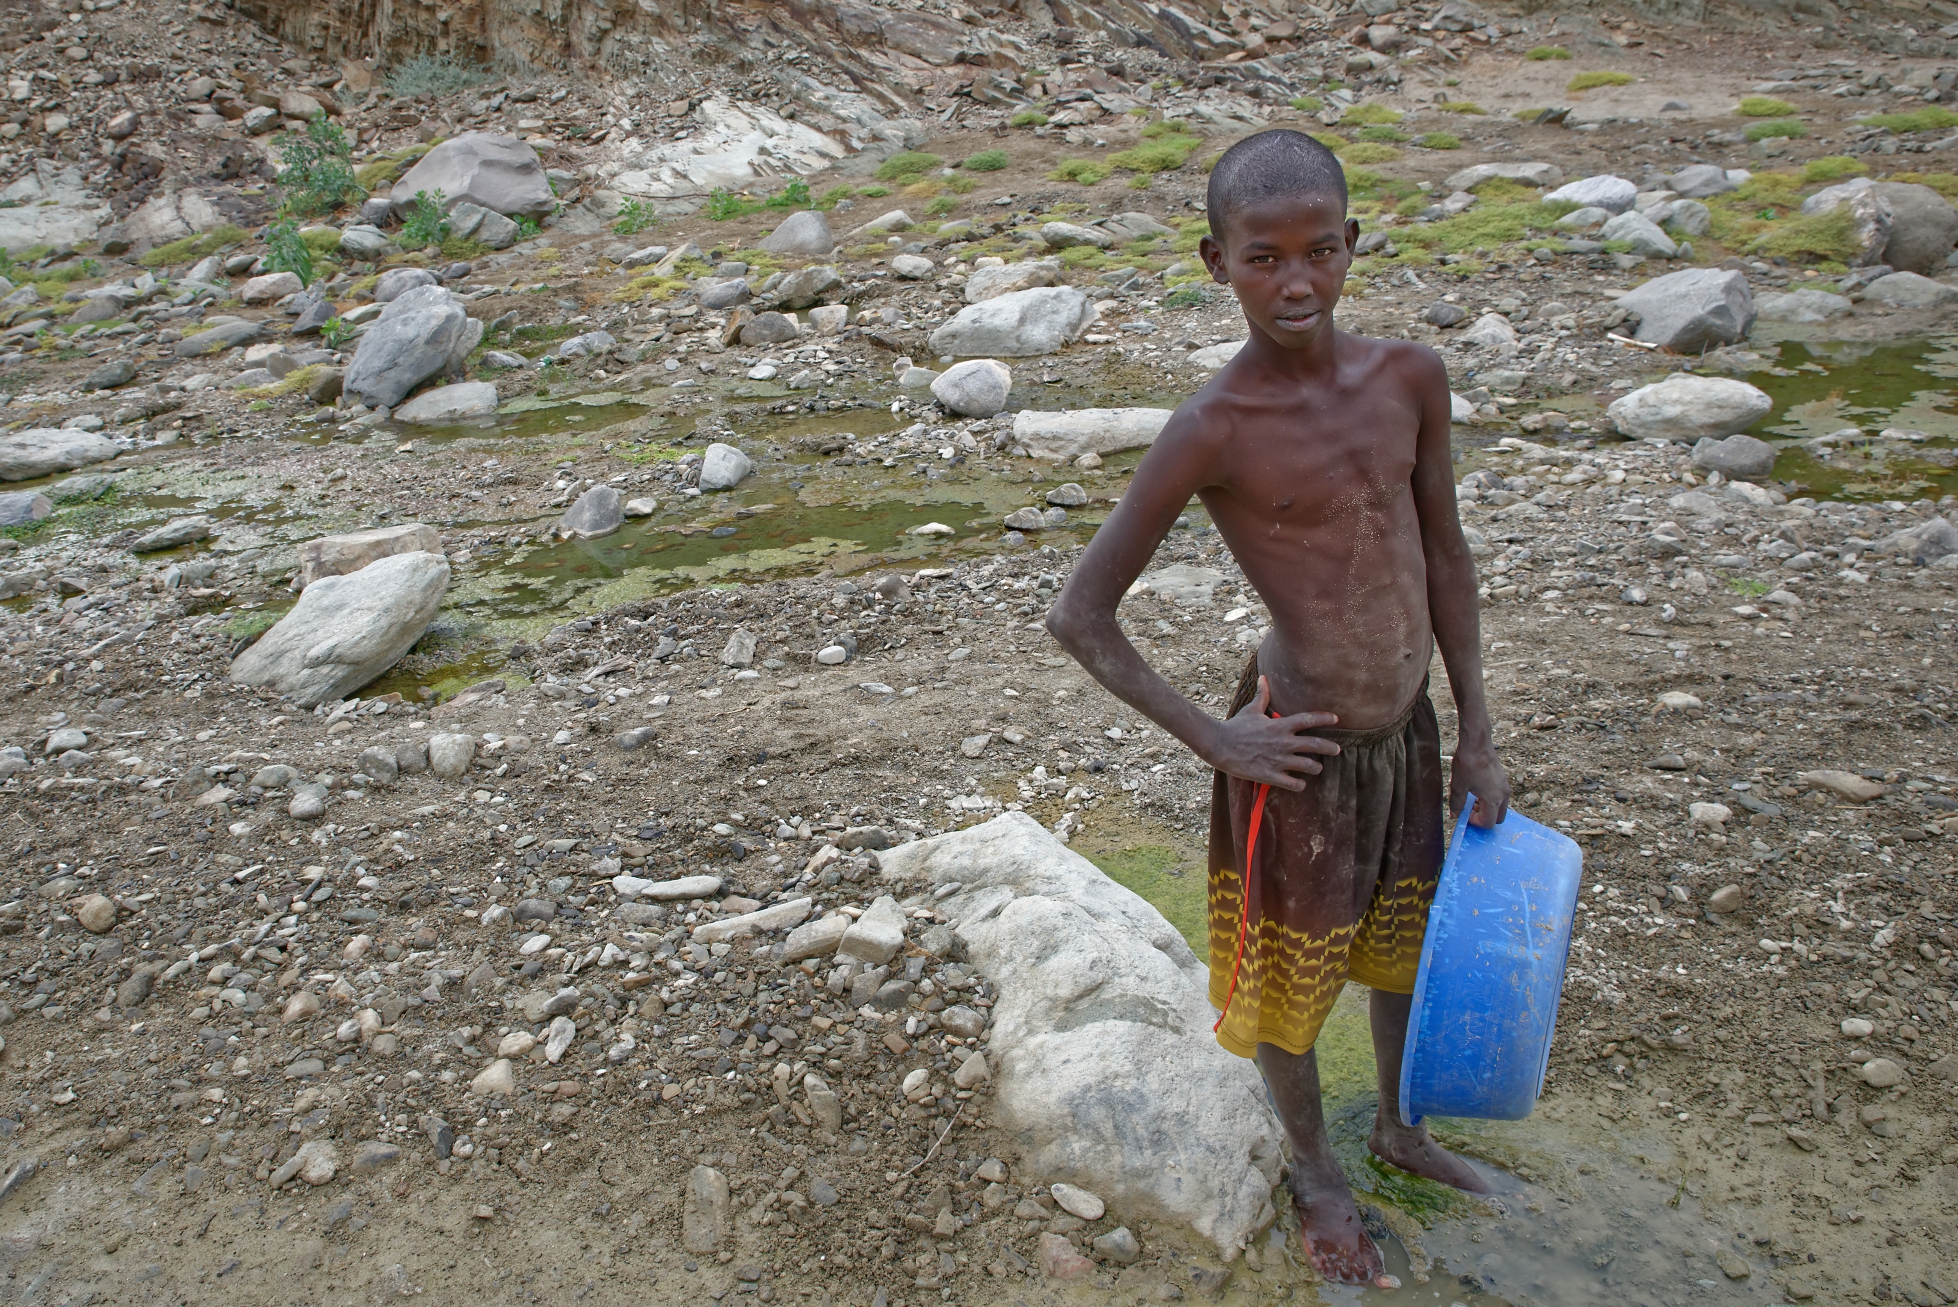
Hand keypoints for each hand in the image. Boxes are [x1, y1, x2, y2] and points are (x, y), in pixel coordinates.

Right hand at [1204, 676, 1341, 789]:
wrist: (1219, 745)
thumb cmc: (1236, 726)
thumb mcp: (1251, 710)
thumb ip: (1263, 696)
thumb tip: (1264, 678)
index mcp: (1280, 725)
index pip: (1309, 719)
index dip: (1325, 718)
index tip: (1336, 719)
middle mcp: (1283, 742)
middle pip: (1316, 745)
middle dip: (1330, 748)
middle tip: (1337, 750)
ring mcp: (1278, 760)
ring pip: (1309, 766)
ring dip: (1316, 768)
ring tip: (1316, 768)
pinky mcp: (1270, 775)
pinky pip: (1293, 784)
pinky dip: (1299, 785)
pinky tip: (1299, 783)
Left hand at [1450, 745, 1509, 827]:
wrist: (1477, 743)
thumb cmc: (1467, 764)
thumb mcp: (1458, 786)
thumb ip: (1457, 804)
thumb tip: (1455, 815)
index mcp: (1493, 799)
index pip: (1488, 823)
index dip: (1476, 823)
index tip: (1466, 814)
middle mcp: (1503, 795)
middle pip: (1498, 818)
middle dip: (1484, 817)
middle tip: (1470, 809)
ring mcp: (1505, 786)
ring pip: (1500, 807)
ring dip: (1487, 808)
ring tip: (1471, 798)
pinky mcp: (1503, 780)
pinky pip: (1500, 796)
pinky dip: (1490, 799)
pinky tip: (1477, 789)